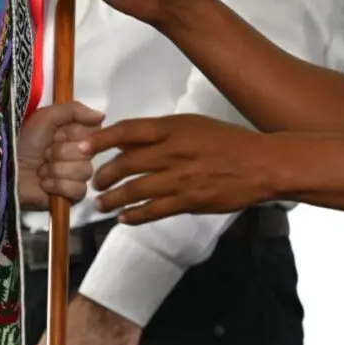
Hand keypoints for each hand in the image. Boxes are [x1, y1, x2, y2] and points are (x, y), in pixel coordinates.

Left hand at [16, 101, 104, 210]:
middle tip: (45, 153)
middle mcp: (79, 154)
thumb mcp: (46, 117)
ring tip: (42, 170)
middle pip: (88, 153)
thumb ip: (74, 110)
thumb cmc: (24, 141)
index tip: (56, 135)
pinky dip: (59, 186)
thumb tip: (101, 115)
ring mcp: (76, 175)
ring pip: (84, 172)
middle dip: (61, 153)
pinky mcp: (71, 195)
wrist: (6, 169)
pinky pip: (78, 190)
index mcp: (75, 134)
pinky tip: (45, 184)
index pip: (94, 133)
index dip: (73, 135)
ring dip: (57, 170)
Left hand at [87, 115, 277, 224]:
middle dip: (104, 175)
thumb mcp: (194, 125)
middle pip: (126, 163)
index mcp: (173, 128)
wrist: (261, 164)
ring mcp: (180, 178)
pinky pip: (154, 210)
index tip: (82, 147)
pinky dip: (135, 215)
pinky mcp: (189, 201)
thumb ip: (163, 133)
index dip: (101, 140)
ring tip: (102, 204)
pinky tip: (124, 219)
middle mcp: (173, 151)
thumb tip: (129, 142)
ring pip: (135, 190)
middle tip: (93, 182)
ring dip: (113, 199)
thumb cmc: (228, 141)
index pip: (127, 131)